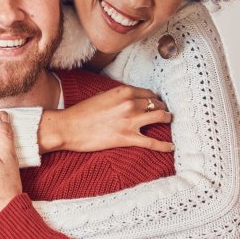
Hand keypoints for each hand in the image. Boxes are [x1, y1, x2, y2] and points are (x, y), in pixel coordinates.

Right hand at [40, 85, 173, 152]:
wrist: (68, 127)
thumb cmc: (81, 113)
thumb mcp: (102, 97)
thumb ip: (118, 97)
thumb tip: (130, 101)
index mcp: (123, 91)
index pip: (148, 93)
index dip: (154, 99)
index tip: (155, 103)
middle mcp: (130, 104)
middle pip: (157, 104)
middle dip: (162, 108)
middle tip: (163, 113)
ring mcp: (130, 121)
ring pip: (161, 117)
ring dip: (167, 119)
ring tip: (168, 122)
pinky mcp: (127, 138)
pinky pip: (153, 142)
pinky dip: (165, 145)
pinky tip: (171, 147)